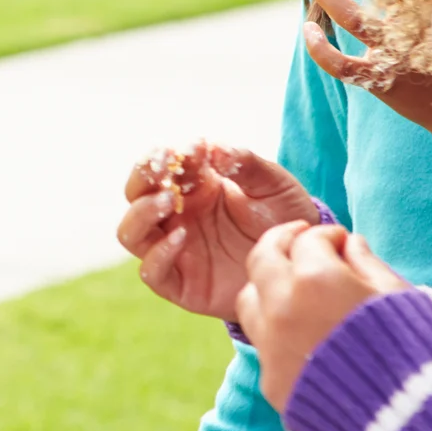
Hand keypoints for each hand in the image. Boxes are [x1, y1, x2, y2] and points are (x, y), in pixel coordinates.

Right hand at [118, 142, 314, 321]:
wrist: (300, 265)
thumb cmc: (284, 219)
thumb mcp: (273, 185)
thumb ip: (245, 164)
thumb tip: (212, 146)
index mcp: (191, 188)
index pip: (156, 167)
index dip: (162, 156)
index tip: (188, 150)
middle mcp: (175, 217)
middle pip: (134, 195)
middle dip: (142, 179)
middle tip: (165, 170)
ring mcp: (173, 250)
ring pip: (131, 232)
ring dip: (141, 213)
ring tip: (168, 201)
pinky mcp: (180, 284)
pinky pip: (151, 271)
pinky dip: (157, 254)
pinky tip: (181, 237)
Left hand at [237, 224, 406, 409]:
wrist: (409, 423)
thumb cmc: (414, 352)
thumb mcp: (399, 296)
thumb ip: (367, 263)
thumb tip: (349, 243)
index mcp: (316, 279)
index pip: (308, 240)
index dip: (327, 235)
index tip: (339, 240)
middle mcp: (282, 308)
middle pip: (262, 258)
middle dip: (283, 243)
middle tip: (300, 241)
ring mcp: (271, 347)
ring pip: (249, 299)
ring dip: (268, 285)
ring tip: (293, 286)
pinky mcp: (272, 382)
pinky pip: (263, 344)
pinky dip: (277, 330)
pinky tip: (301, 332)